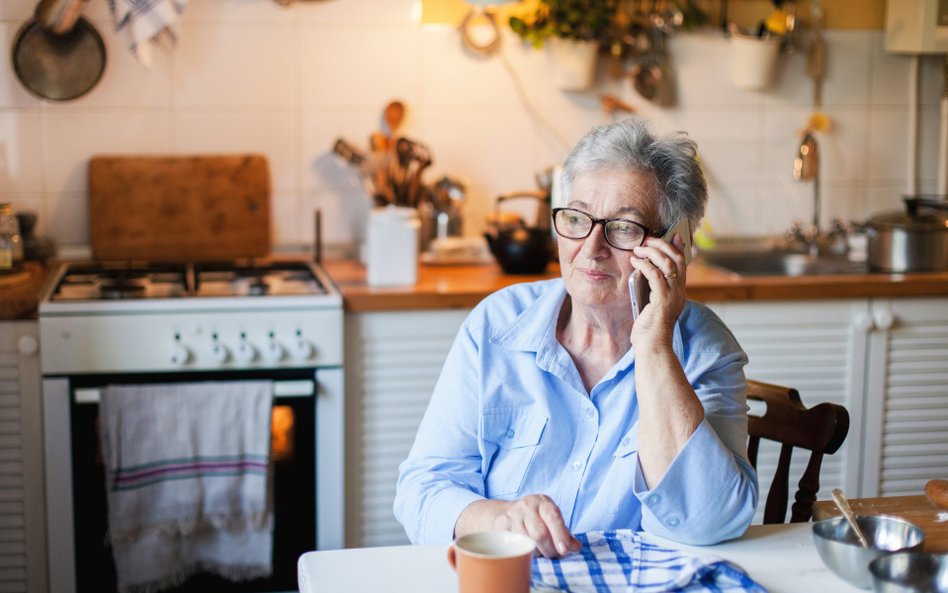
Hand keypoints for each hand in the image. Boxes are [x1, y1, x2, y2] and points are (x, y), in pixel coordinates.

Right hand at [457, 495, 580, 557]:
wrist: (507, 513)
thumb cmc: (535, 519)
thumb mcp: (551, 520)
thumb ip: (564, 533)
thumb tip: (575, 547)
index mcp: (543, 502)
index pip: (553, 516)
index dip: (560, 534)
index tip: (564, 550)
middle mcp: (527, 505)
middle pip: (540, 533)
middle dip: (550, 549)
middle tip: (554, 554)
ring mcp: (512, 515)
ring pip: (527, 541)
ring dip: (537, 552)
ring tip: (540, 551)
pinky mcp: (501, 525)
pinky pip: (515, 544)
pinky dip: (523, 551)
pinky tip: (526, 549)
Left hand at [629, 233, 687, 345]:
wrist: (652, 346)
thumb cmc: (649, 328)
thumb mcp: (652, 303)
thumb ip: (652, 288)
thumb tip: (642, 270)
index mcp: (679, 292)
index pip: (683, 263)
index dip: (678, 247)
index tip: (672, 234)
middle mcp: (679, 291)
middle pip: (677, 259)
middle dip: (663, 245)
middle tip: (647, 239)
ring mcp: (673, 295)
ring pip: (667, 263)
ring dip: (651, 252)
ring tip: (638, 248)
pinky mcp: (662, 300)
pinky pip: (654, 275)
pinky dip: (644, 265)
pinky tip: (634, 261)